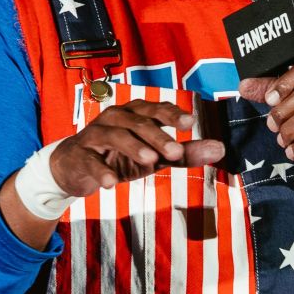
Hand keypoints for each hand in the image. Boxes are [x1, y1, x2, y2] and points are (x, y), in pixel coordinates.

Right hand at [49, 99, 224, 195]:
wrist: (74, 167)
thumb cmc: (119, 157)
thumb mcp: (154, 156)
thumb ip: (185, 153)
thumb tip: (220, 149)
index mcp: (135, 115)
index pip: (156, 109)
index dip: (171, 114)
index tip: (189, 123)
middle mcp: (115, 118)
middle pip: (138, 122)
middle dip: (158, 136)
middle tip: (176, 152)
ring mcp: (96, 135)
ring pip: (115, 135)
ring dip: (134, 147)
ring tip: (151, 161)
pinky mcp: (80, 155)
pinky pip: (91, 161)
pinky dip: (101, 171)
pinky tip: (112, 184)